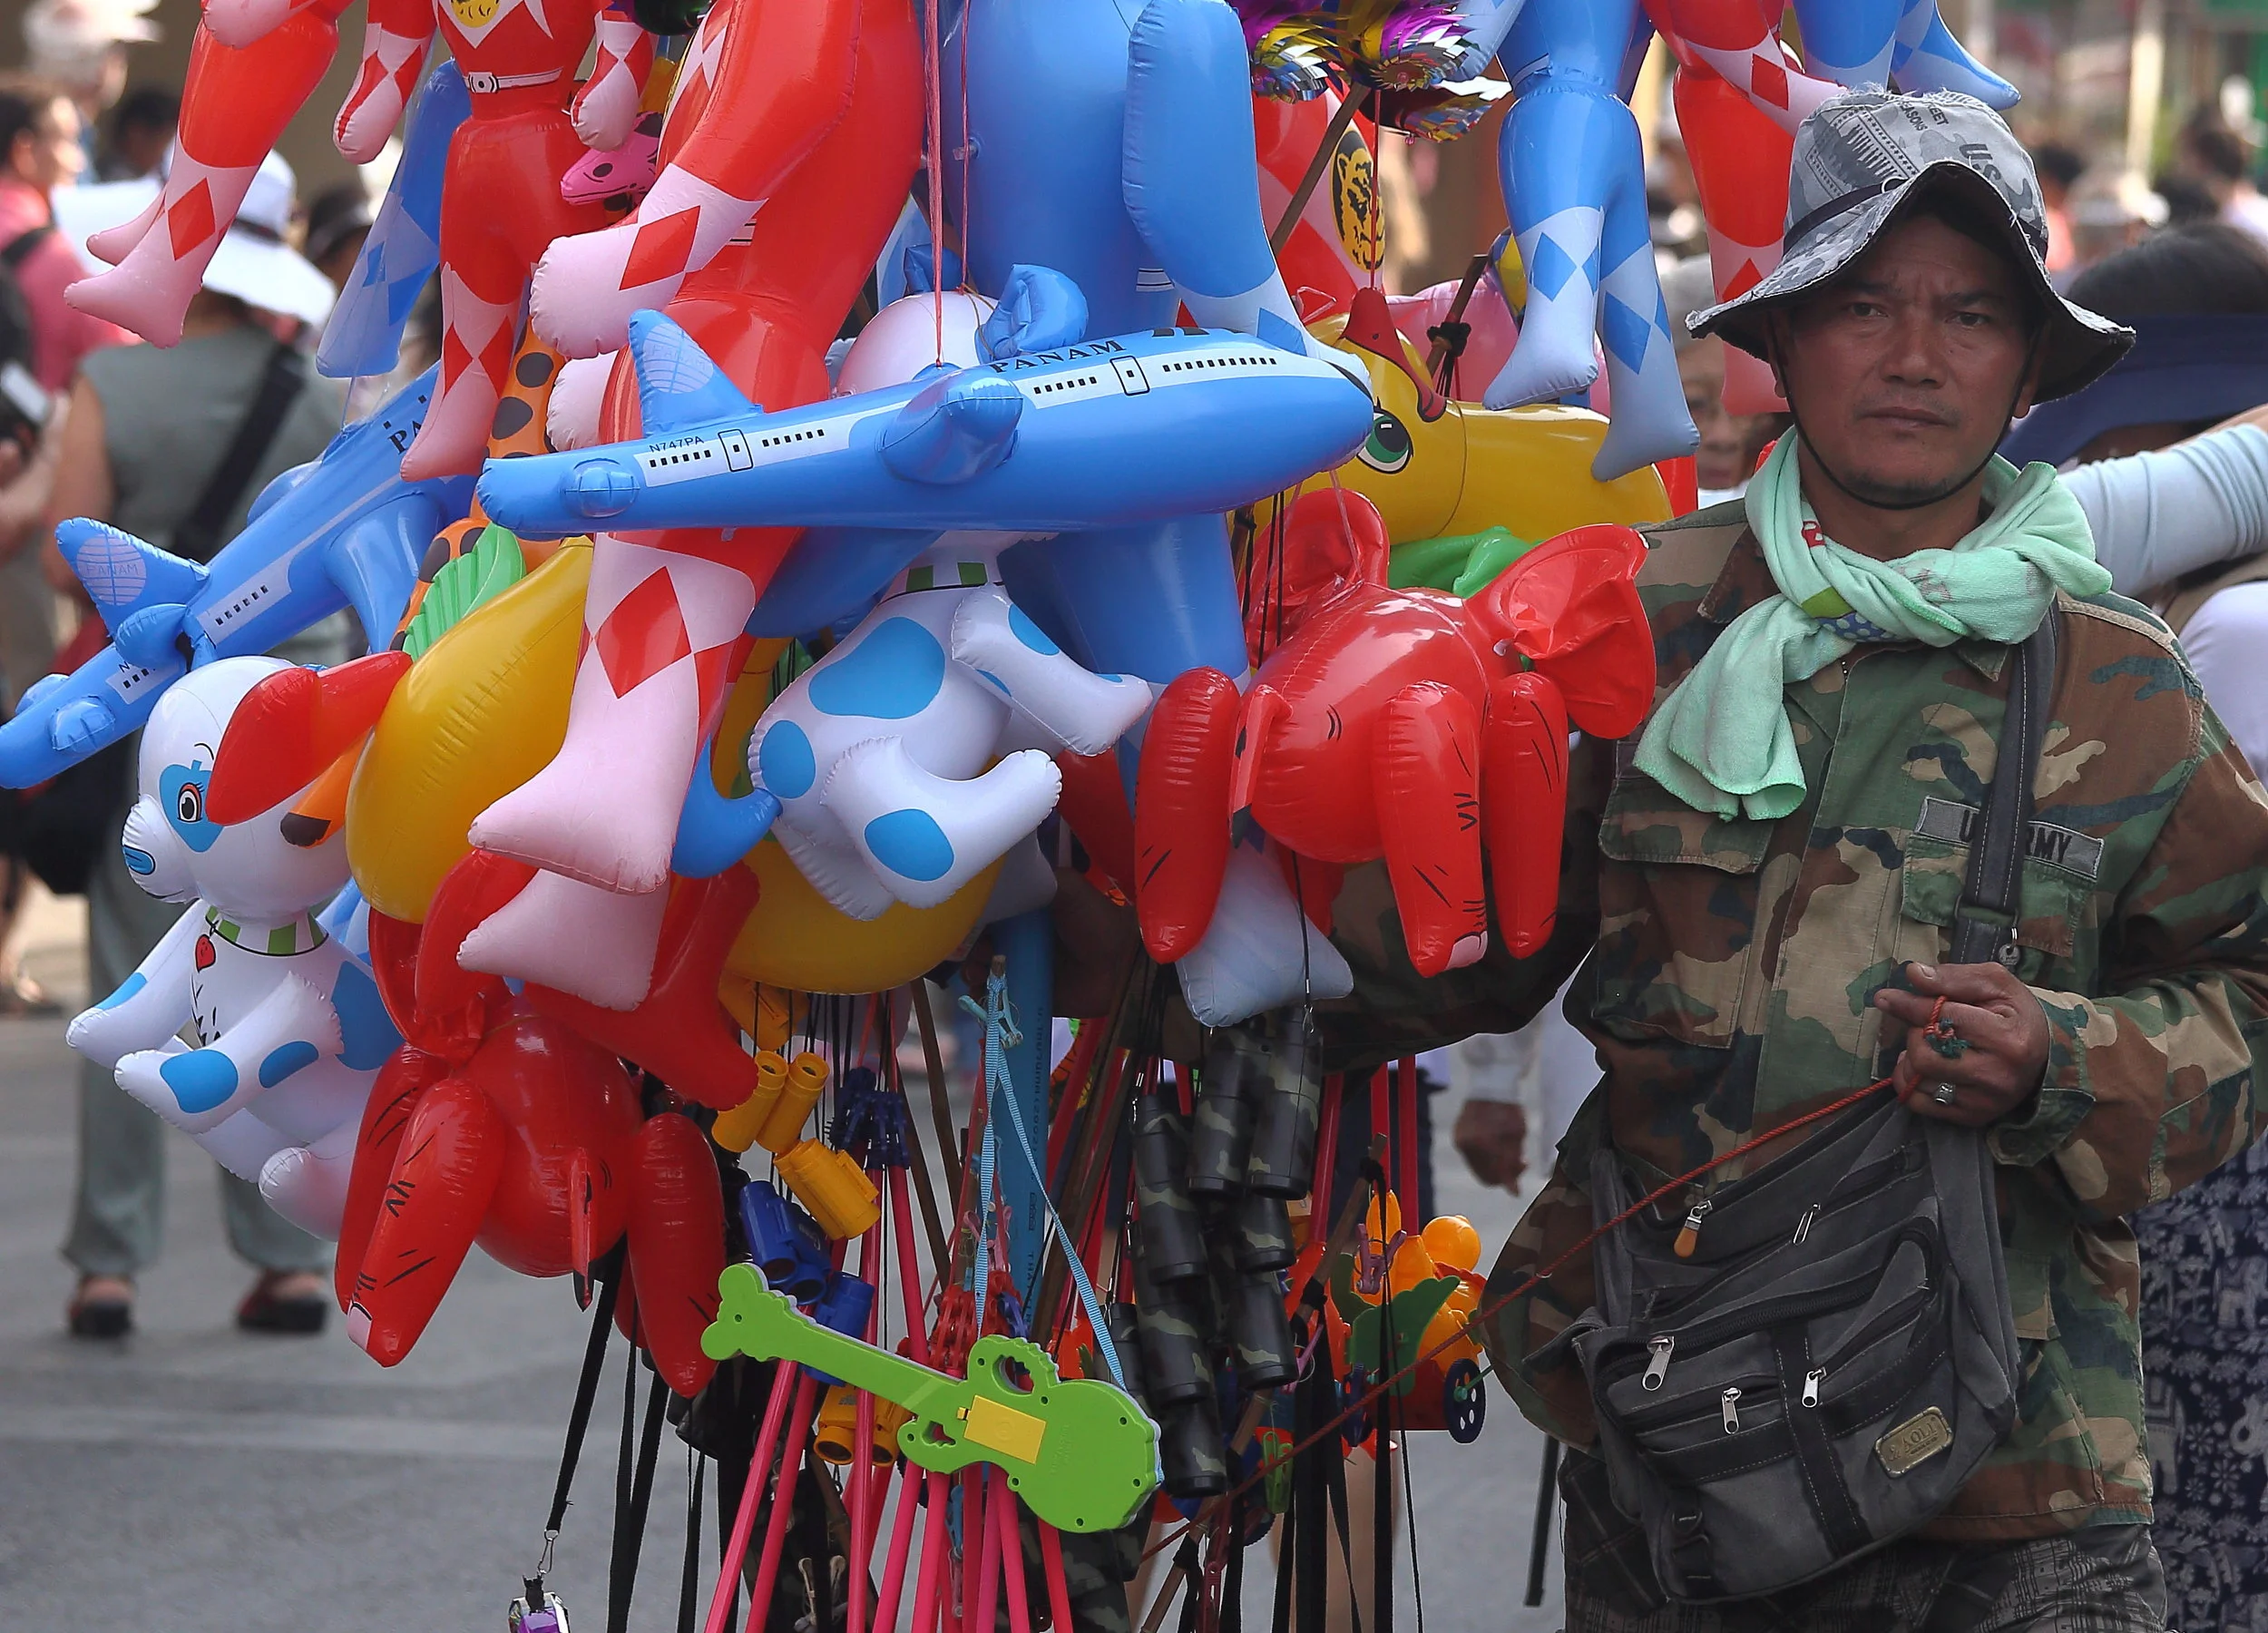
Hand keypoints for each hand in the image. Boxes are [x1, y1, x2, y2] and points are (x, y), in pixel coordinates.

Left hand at [1872, 960, 2049, 1127]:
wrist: (2046, 1055)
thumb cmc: (2016, 1015)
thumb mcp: (1995, 984)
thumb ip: (1953, 977)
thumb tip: (1913, 973)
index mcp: (2007, 1038)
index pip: (1942, 1019)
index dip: (1909, 1005)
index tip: (1886, 998)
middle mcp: (1996, 1076)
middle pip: (1924, 1054)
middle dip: (1916, 1033)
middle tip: (1927, 1025)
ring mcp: (1984, 1101)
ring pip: (1918, 1079)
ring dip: (1910, 1058)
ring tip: (1927, 1045)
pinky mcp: (1972, 1117)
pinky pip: (1919, 1104)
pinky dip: (1910, 1082)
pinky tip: (1923, 1067)